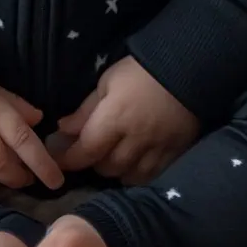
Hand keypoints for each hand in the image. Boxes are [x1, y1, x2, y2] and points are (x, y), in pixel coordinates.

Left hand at [53, 55, 199, 185]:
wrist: (186, 68)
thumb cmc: (140, 71)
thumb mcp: (107, 81)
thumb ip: (86, 110)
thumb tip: (63, 130)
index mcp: (114, 118)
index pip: (86, 150)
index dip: (70, 159)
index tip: (59, 160)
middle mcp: (134, 140)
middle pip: (105, 167)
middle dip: (93, 162)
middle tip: (90, 151)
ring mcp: (155, 151)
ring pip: (126, 177)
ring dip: (114, 171)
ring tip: (112, 157)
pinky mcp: (173, 156)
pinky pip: (149, 177)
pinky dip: (136, 175)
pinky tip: (132, 165)